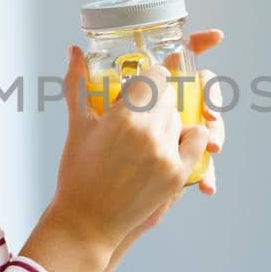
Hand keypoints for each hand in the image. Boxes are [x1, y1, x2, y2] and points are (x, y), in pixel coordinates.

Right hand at [83, 28, 224, 271]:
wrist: (86, 222)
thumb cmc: (77, 173)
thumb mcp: (78, 126)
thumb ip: (77, 83)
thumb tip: (74, 49)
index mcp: (122, 116)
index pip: (155, 76)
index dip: (150, 78)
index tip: (143, 85)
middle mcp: (148, 132)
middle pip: (169, 96)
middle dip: (157, 99)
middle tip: (142, 110)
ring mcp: (165, 154)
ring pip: (180, 116)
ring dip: (169, 118)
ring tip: (149, 132)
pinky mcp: (177, 174)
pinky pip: (197, 139)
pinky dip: (190, 136)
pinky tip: (172, 140)